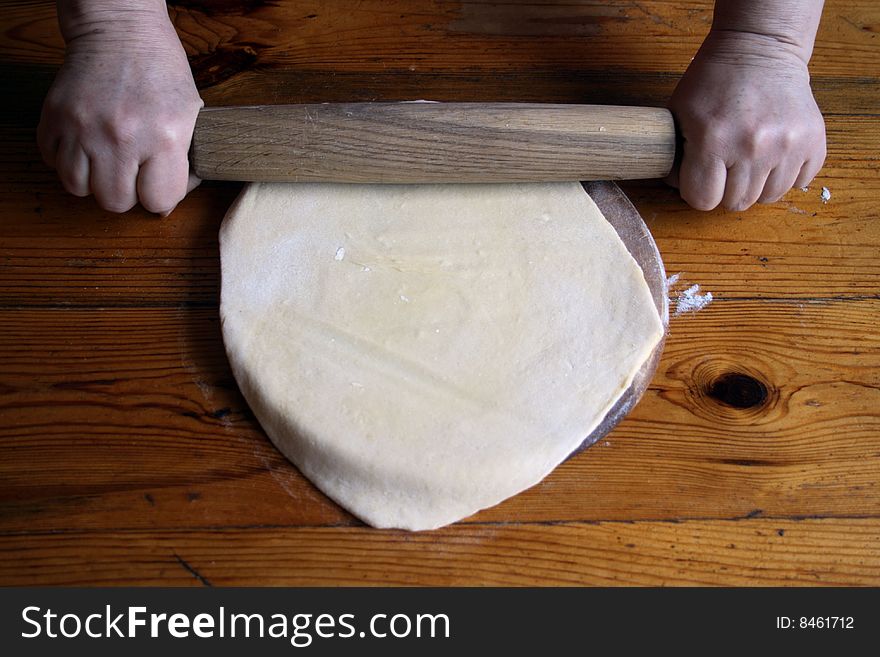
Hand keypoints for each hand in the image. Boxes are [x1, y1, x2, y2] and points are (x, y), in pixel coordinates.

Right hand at [37, 7, 202, 214]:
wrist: (121, 30)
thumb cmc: (160, 70)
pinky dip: (67, 161)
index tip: (159, 184)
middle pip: (115, 202)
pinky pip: (53, 163)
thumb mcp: (190, 114)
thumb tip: (168, 203)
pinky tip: (84, 146)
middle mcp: (122, 136)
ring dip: (92, 181)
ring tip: (106, 161)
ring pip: (79, 188)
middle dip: (125, 194)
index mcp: (165, 137)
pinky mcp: (55, 117)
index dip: (161, 198)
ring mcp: (83, 127)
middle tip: (131, 173)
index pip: (159, 201)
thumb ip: (183, 161)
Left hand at [667, 30, 825, 210]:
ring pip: (768, 198)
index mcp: (714, 140)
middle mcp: (753, 146)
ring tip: (748, 162)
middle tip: (725, 167)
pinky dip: (785, 176)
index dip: (697, 192)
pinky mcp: (813, 141)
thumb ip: (674, 156)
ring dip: (756, 186)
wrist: (759, 47)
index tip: (700, 177)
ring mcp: (787, 145)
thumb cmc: (714, 80)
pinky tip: (773, 156)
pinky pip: (799, 183)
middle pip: (736, 203)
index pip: (703, 200)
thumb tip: (678, 187)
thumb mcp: (679, 113)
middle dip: (725, 190)